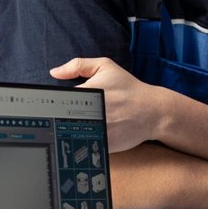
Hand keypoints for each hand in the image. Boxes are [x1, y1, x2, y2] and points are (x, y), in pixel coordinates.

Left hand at [50, 57, 167, 152]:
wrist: (153, 111)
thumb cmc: (129, 88)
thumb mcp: (106, 67)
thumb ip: (78, 65)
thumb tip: (54, 72)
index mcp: (87, 91)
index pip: (57, 99)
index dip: (55, 102)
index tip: (58, 104)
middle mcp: (91, 111)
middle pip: (62, 117)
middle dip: (63, 116)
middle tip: (71, 115)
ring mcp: (98, 129)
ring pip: (72, 132)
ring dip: (72, 130)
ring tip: (82, 125)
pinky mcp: (104, 143)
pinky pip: (85, 144)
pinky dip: (84, 141)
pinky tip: (91, 135)